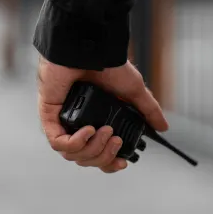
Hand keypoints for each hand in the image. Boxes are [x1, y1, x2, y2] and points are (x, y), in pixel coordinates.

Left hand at [37, 56, 167, 172]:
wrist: (90, 50)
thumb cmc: (108, 66)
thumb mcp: (133, 91)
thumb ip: (147, 110)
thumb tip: (163, 127)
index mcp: (96, 122)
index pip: (99, 155)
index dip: (110, 163)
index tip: (122, 161)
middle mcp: (77, 125)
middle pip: (87, 160)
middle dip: (104, 156)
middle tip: (115, 140)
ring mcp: (62, 122)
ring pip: (73, 155)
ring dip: (92, 149)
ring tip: (104, 131)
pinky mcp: (49, 116)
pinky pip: (58, 143)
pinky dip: (75, 142)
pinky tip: (88, 130)